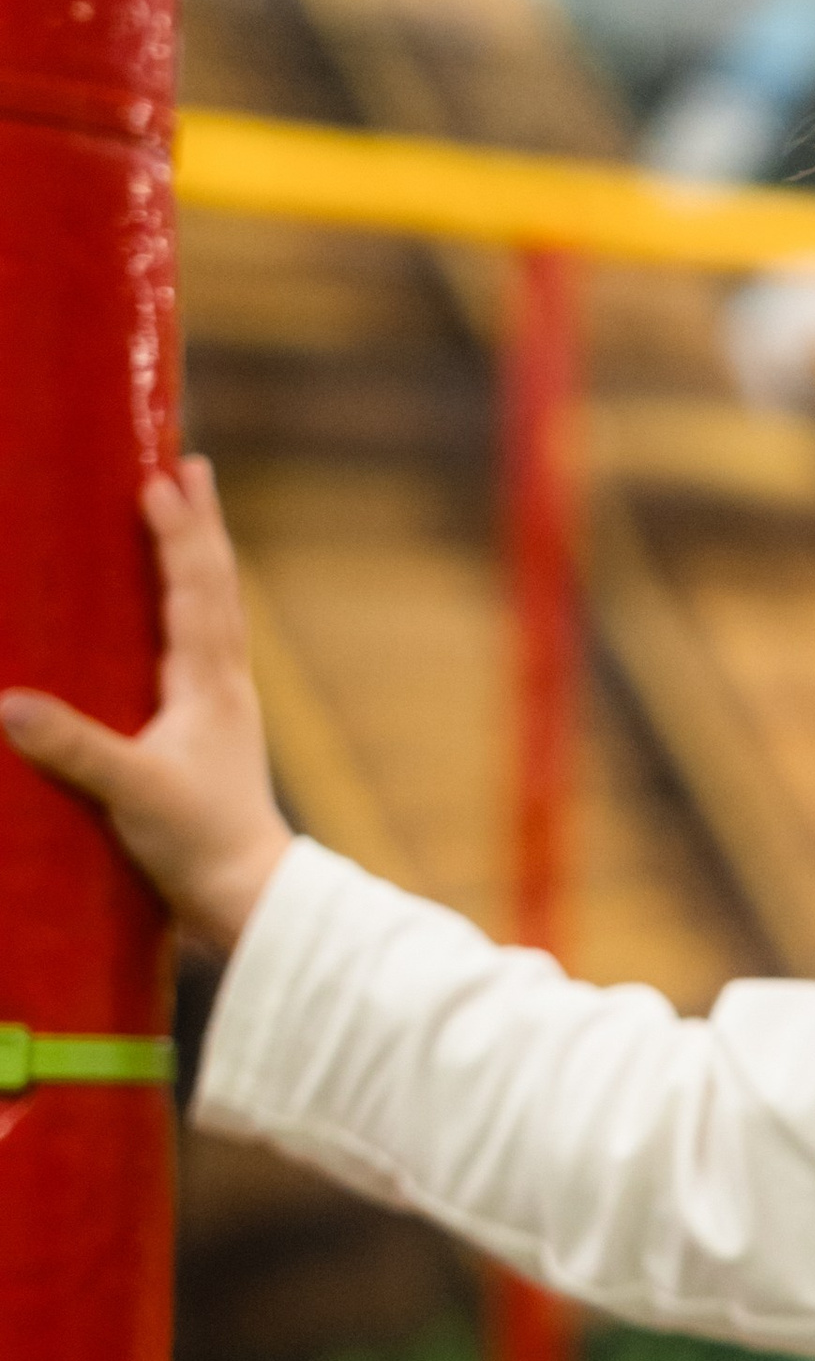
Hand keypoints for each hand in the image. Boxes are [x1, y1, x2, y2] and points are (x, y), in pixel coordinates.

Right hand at [0, 456, 292, 949]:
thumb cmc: (197, 842)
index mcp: (208, 683)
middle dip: (201, 523)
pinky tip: (181, 613)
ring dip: (203, 557)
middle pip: (216, 584)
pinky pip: (207, 647)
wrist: (245, 894)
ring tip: (191, 515)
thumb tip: (6, 703)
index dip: (178, 533)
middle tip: (191, 466)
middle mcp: (223, 682)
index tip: (162, 478)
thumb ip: (74, 748)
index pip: (193, 589)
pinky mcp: (213, 731)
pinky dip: (196, 609)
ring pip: (219, 611)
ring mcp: (223, 704)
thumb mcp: (130, 792)